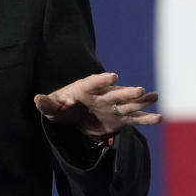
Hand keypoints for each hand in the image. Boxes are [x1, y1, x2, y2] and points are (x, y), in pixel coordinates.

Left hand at [34, 73, 161, 140]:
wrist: (74, 117)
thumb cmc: (61, 108)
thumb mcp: (52, 108)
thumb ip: (47, 104)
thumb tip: (37, 99)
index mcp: (85, 89)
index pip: (94, 82)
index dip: (103, 79)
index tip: (113, 76)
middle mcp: (102, 96)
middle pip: (115, 93)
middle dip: (126, 92)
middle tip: (139, 89)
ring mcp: (113, 107)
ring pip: (128, 104)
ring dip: (141, 101)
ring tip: (154, 97)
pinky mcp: (120, 119)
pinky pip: (134, 119)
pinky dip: (146, 118)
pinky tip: (158, 117)